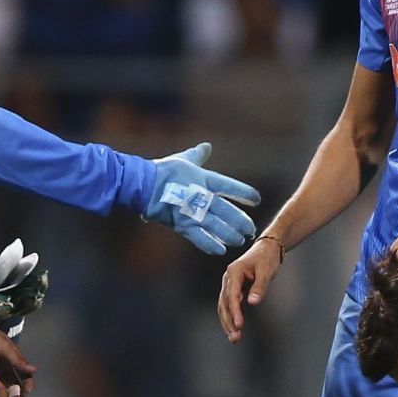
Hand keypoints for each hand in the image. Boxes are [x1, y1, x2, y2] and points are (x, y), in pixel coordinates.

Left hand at [0, 321, 36, 396]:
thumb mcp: (4, 348)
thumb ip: (18, 360)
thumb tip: (35, 369)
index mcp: (13, 359)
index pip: (25, 374)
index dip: (28, 383)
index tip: (28, 391)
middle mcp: (5, 367)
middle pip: (15, 385)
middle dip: (18, 394)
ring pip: (2, 389)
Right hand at [144, 141, 260, 254]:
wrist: (141, 185)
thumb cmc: (163, 171)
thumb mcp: (184, 160)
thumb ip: (198, 155)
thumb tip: (207, 146)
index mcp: (202, 179)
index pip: (228, 186)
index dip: (244, 193)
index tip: (257, 199)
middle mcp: (199, 196)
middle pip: (226, 211)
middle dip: (240, 221)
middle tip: (251, 229)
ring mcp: (190, 212)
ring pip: (216, 227)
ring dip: (229, 235)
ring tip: (239, 240)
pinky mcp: (181, 225)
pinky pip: (198, 238)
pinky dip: (210, 245)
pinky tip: (221, 250)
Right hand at [218, 235, 284, 342]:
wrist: (267, 248)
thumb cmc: (267, 258)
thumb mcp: (266, 271)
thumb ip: (260, 287)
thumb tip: (253, 303)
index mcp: (234, 272)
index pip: (232, 296)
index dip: (235, 311)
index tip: (239, 325)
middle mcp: (228, 279)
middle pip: (224, 304)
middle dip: (229, 321)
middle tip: (235, 337)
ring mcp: (229, 284)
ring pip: (224, 306)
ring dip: (228, 322)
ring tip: (234, 339)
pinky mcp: (233, 289)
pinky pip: (228, 305)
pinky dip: (230, 317)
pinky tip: (235, 329)